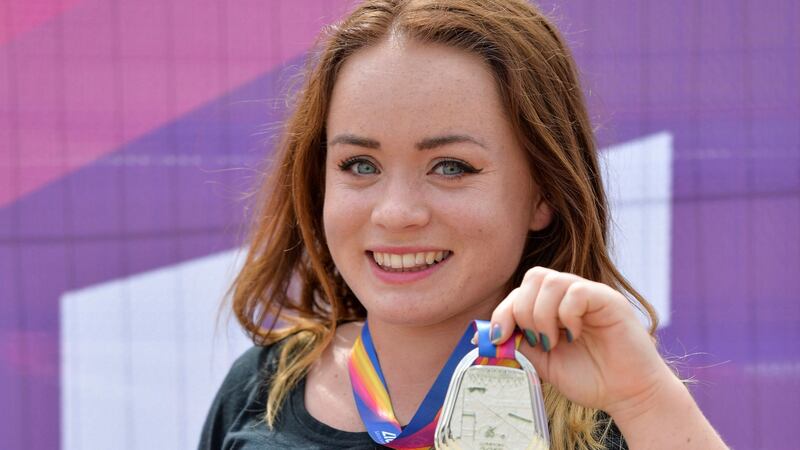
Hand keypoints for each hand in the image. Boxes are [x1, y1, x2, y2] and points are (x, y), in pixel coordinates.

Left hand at [488, 266, 675, 415]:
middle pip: (533, 278)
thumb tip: (488, 334)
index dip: (502, 312)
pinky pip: (577, 291)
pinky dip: (567, 314)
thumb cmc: (590, 377)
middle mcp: (570, 295)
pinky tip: (574, 335)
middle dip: (522, 312)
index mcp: (552, 306)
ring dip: (542, 315)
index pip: (520, 291)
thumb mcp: (543, 362)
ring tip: (553, 341)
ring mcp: (590, 294)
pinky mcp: (609, 300)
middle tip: (535, 342)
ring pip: (551, 281)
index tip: (497, 338)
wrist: (627, 394)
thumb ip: (519, 345)